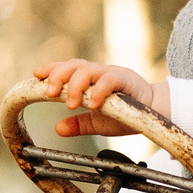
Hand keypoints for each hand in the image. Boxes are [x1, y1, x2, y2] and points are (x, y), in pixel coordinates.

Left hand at [30, 60, 166, 137]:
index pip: (67, 68)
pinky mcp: (126, 79)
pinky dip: (99, 90)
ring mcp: (112, 74)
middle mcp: (99, 73)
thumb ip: (79, 124)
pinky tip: (93, 103)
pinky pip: (110, 80)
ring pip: (89, 69)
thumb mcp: (98, 122)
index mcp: (90, 79)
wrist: (156, 112)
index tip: (36, 74)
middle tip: (49, 92)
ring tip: (71, 103)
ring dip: (76, 84)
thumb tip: (58, 128)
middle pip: (75, 65)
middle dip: (59, 75)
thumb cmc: (127, 114)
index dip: (52, 69)